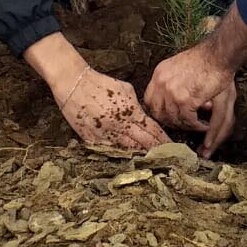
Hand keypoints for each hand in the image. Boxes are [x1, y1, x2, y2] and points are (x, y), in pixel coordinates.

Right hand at [23, 32, 168, 150]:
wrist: (74, 85)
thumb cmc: (100, 84)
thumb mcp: (125, 89)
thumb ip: (137, 105)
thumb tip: (144, 114)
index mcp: (131, 112)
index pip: (153, 130)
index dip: (163, 140)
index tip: (172, 147)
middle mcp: (121, 126)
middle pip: (143, 143)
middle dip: (156, 151)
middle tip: (167, 159)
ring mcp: (107, 135)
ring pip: (128, 151)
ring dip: (140, 156)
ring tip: (151, 163)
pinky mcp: (93, 140)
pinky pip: (110, 151)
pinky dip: (120, 156)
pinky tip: (128, 160)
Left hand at [145, 39, 237, 157]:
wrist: (218, 55)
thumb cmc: (206, 59)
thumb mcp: (180, 65)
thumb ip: (172, 80)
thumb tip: (172, 99)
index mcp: (160, 74)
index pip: (149, 99)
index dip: (159, 110)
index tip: (169, 115)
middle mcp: (162, 83)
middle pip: (157, 112)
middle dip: (171, 121)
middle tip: (183, 124)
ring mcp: (172, 92)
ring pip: (173, 119)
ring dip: (186, 125)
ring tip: (197, 125)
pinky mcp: (185, 100)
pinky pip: (188, 120)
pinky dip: (197, 126)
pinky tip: (204, 125)